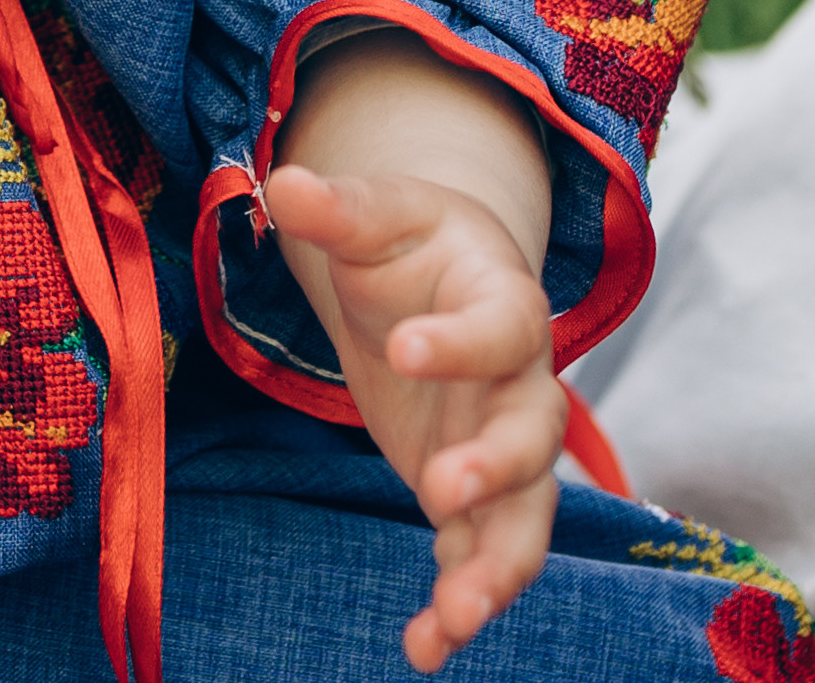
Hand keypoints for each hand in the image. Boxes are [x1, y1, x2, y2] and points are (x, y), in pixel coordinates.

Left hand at [266, 161, 564, 671]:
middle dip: (494, 467)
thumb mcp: (377, 214)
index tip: (403, 352)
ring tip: (451, 620)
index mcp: (504, 301)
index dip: (461, 342)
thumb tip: (283, 182)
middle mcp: (521, 384)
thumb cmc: (409, 242)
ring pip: (525, 518)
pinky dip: (462, 604)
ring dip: (495, 571)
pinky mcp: (477, 499)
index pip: (502, 325)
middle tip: (436, 488)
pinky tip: (424, 645)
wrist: (440, 279)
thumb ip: (339, 207)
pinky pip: (484, 557)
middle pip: (534, 433)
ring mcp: (504, 449)